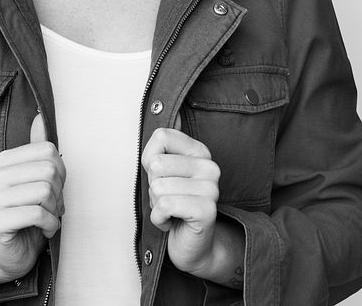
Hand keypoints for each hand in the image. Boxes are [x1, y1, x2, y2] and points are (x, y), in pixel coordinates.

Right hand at [0, 113, 65, 281]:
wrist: (12, 253)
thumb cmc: (28, 215)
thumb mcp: (37, 179)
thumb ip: (37, 150)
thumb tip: (39, 117)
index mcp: (2, 162)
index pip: (48, 151)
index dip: (60, 173)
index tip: (53, 189)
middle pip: (48, 171)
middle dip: (58, 194)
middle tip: (51, 207)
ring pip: (44, 192)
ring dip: (54, 211)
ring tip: (47, 218)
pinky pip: (37, 214)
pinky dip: (50, 225)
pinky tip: (44, 230)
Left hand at [140, 127, 220, 275]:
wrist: (192, 246)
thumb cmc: (173, 205)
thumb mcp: (160, 173)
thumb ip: (156, 150)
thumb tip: (156, 114)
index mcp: (200, 152)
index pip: (162, 136)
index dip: (151, 160)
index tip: (164, 177)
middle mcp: (210, 167)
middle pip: (156, 164)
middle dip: (154, 187)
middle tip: (169, 199)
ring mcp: (211, 189)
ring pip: (158, 187)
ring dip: (157, 205)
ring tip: (172, 211)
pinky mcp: (207, 210)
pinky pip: (164, 206)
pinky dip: (159, 219)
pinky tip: (172, 222)